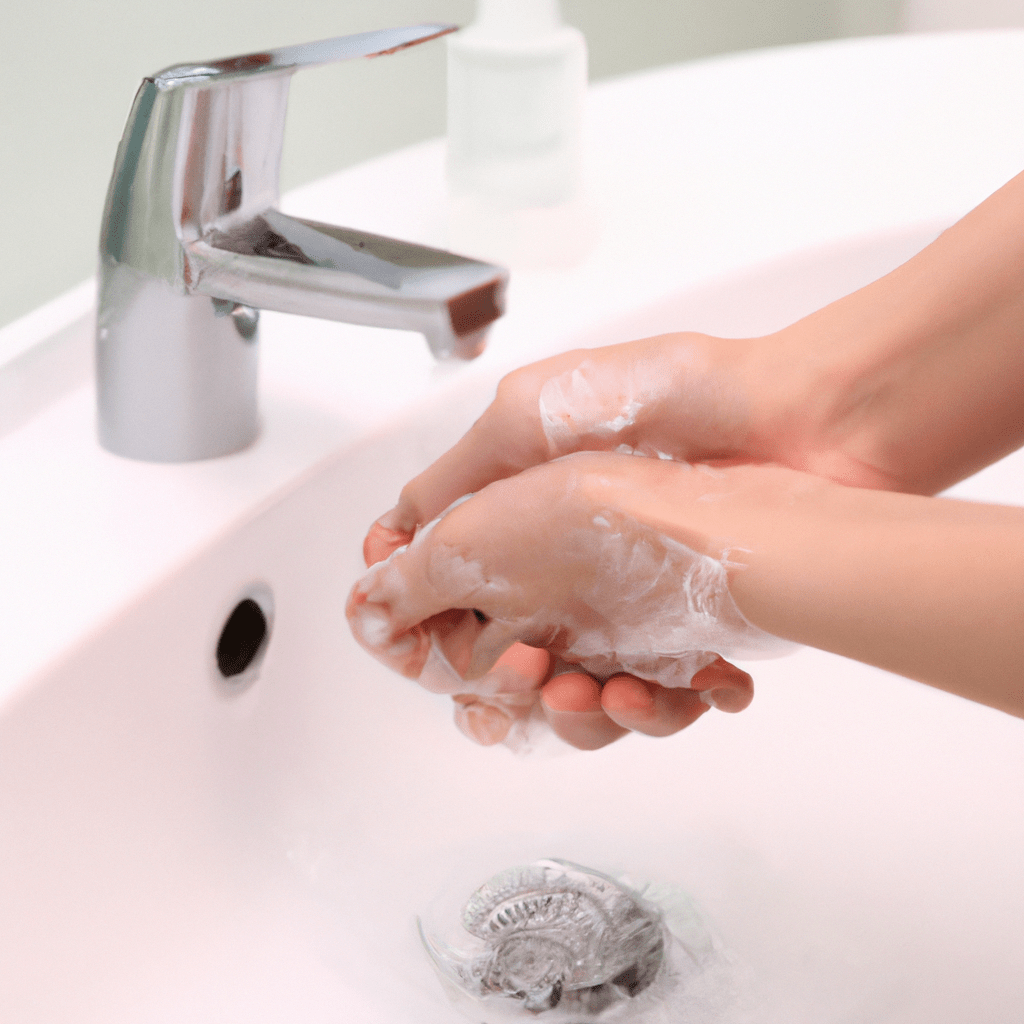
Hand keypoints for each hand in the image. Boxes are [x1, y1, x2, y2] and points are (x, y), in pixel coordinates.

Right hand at [359, 332, 809, 746]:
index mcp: (516, 515)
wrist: (799, 422)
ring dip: (582, 711)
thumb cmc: (671, 400)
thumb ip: (453, 482)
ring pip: (573, 695)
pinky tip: (695, 684)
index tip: (426, 651)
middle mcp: (564, 566)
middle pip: (499, 663)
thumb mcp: (528, 416)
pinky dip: (668, 705)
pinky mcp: (683, 628)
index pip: (444, 596)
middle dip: (504, 687)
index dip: (426, 632)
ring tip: (613, 687)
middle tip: (532, 672)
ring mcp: (622, 603)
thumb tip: (386, 547)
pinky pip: (659, 697)